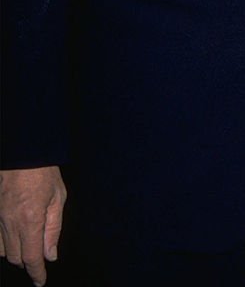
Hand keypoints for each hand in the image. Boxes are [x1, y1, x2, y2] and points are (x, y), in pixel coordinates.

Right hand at [0, 167, 66, 285]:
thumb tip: (51, 255)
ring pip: (1, 251)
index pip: (32, 258)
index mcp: (30, 220)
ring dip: (15, 253)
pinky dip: (2, 243)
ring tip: (27, 244)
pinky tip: (13, 236)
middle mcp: (10, 223)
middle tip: (39, 257)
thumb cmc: (43, 171)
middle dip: (28, 262)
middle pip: (16, 257)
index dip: (36, 273)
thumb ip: (54, 228)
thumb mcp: (57, 197)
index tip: (40, 281)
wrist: (22, 151)